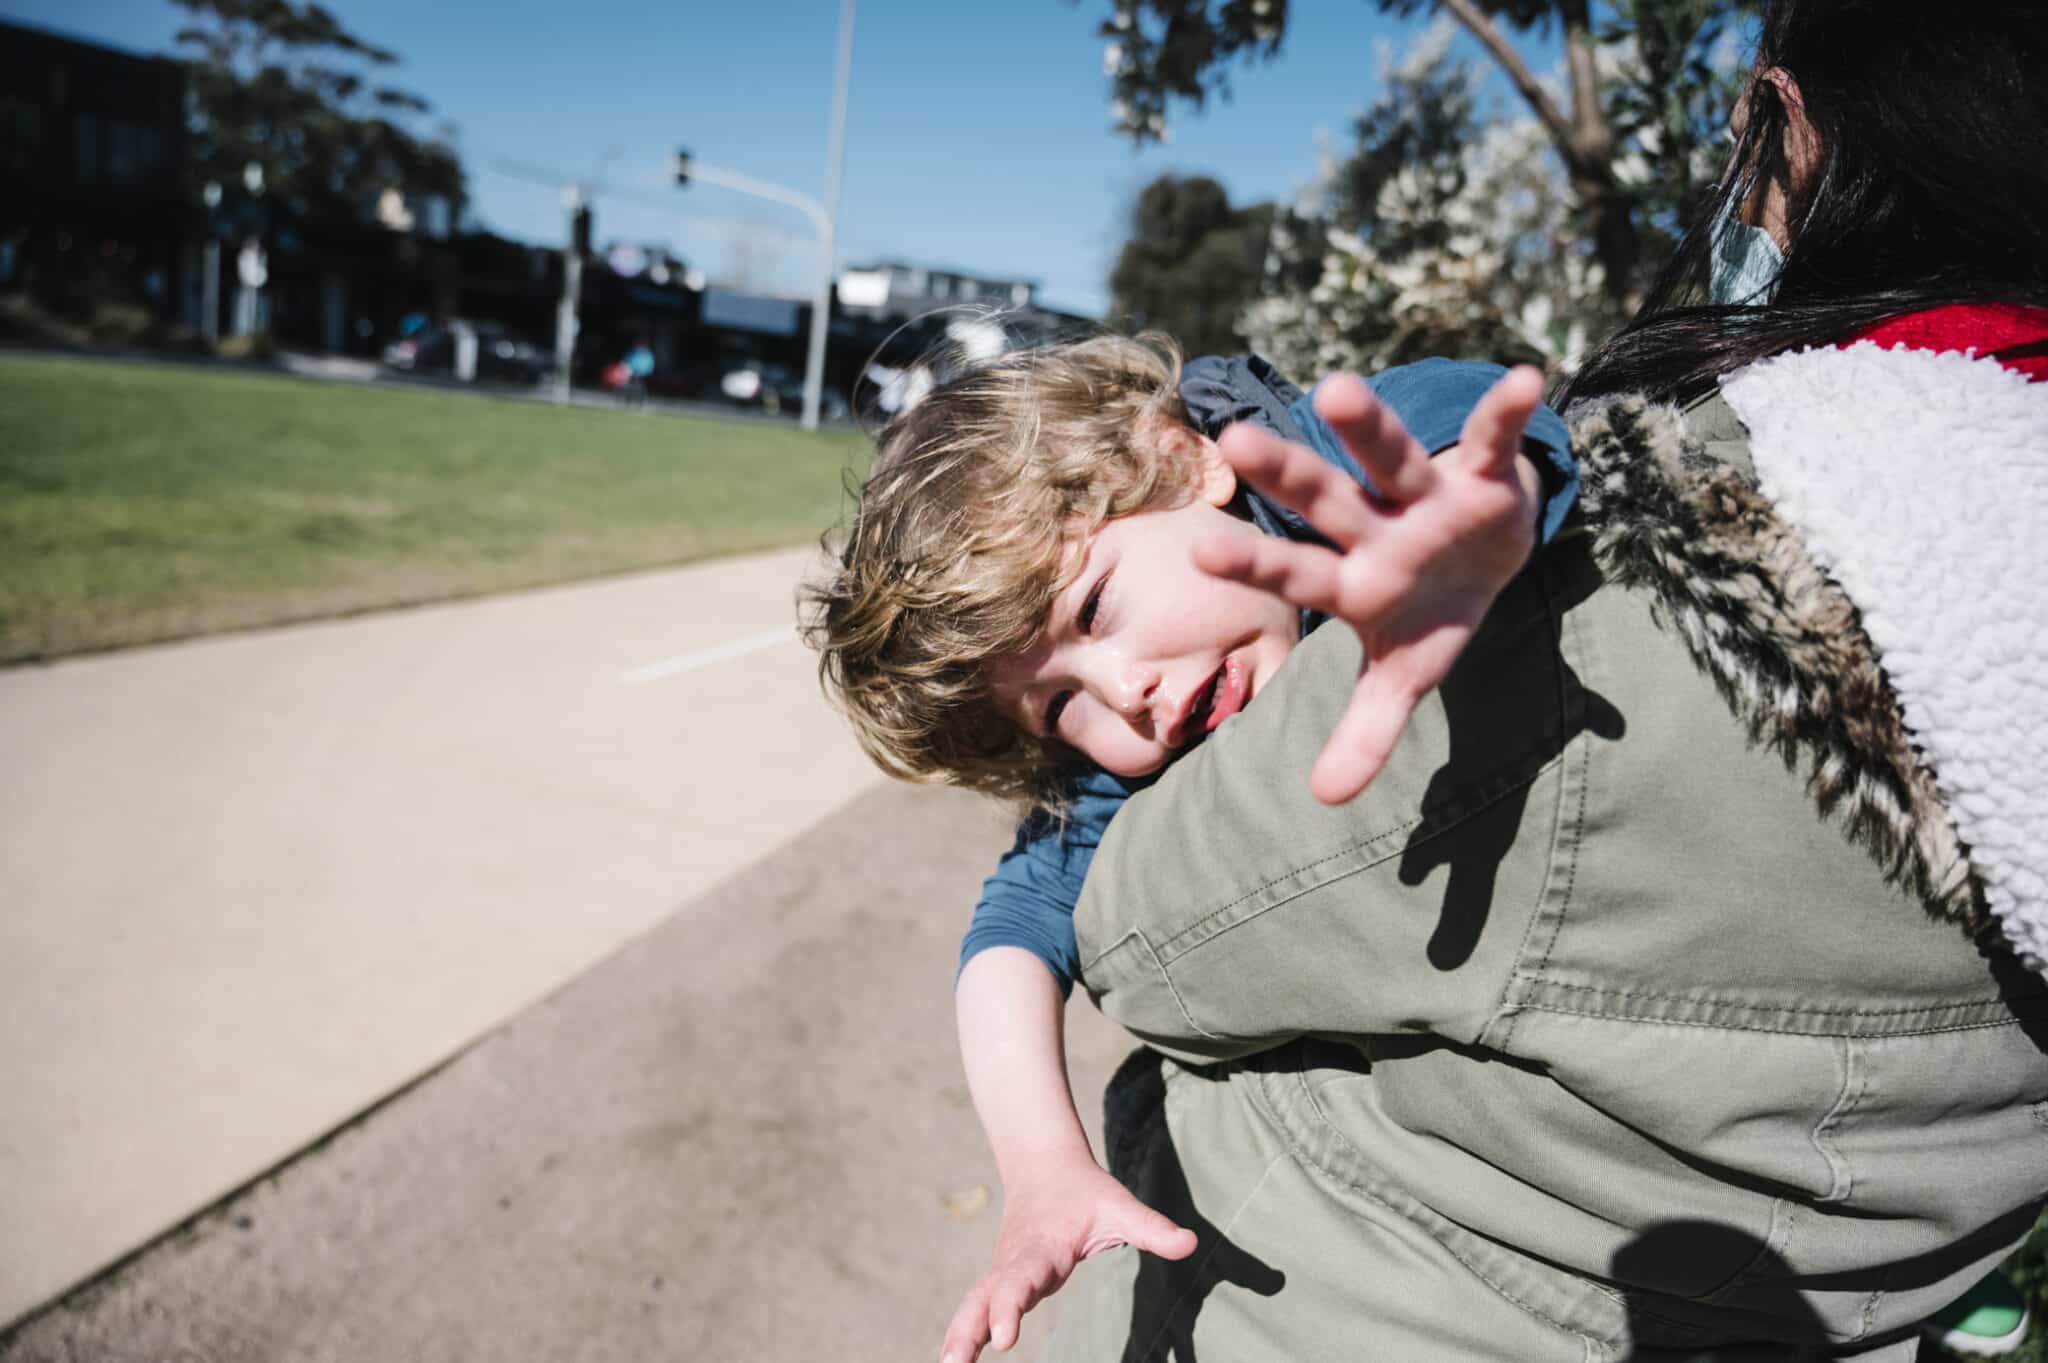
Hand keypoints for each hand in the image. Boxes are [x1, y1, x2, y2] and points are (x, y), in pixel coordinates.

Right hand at [940, 1150, 1195, 1362]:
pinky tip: (954, 1358)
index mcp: (1041, 1248)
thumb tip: (1190, 1244)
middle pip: (985, 1297)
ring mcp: (1002, 1270)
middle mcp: (1014, 1261)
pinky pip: (976, 1306)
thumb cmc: (1085, 1190)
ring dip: (959, 1334)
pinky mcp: (999, 1278)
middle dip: (969, 1330)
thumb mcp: (1120, 1205)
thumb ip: (1152, 1228)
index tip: (1003, 1339)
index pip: (1021, 1281)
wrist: (1043, 1164)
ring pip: (974, 1303)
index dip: (1010, 1308)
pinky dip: (963, 1330)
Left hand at [1195, 366, 1547, 804]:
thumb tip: (1325, 797)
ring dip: (1369, 426)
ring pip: (1391, 458)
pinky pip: (1492, 442)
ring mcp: (1425, 497)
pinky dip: (1506, 414)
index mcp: (1352, 580)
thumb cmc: (1432, 610)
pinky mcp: (1482, 476)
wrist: (1490, 555)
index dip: (1254, 565)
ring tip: (1337, 388)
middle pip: (1325, 500)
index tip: (1199, 553)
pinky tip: (1525, 379)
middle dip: (1289, 474)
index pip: (1295, 573)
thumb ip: (1367, 729)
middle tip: (1238, 439)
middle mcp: (1375, 529)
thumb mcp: (1406, 675)